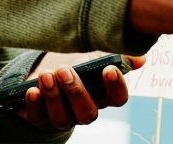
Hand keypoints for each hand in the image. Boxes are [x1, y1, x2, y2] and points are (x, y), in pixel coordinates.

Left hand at [15, 52, 142, 130]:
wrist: (46, 70)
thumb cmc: (75, 62)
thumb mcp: (95, 54)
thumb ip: (116, 55)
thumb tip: (141, 59)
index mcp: (103, 96)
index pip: (117, 99)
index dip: (116, 87)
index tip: (109, 70)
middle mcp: (85, 111)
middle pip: (87, 112)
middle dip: (76, 92)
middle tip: (65, 70)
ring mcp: (63, 118)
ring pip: (61, 117)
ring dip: (53, 96)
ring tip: (46, 75)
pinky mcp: (40, 118)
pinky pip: (38, 118)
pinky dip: (35, 105)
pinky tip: (32, 90)